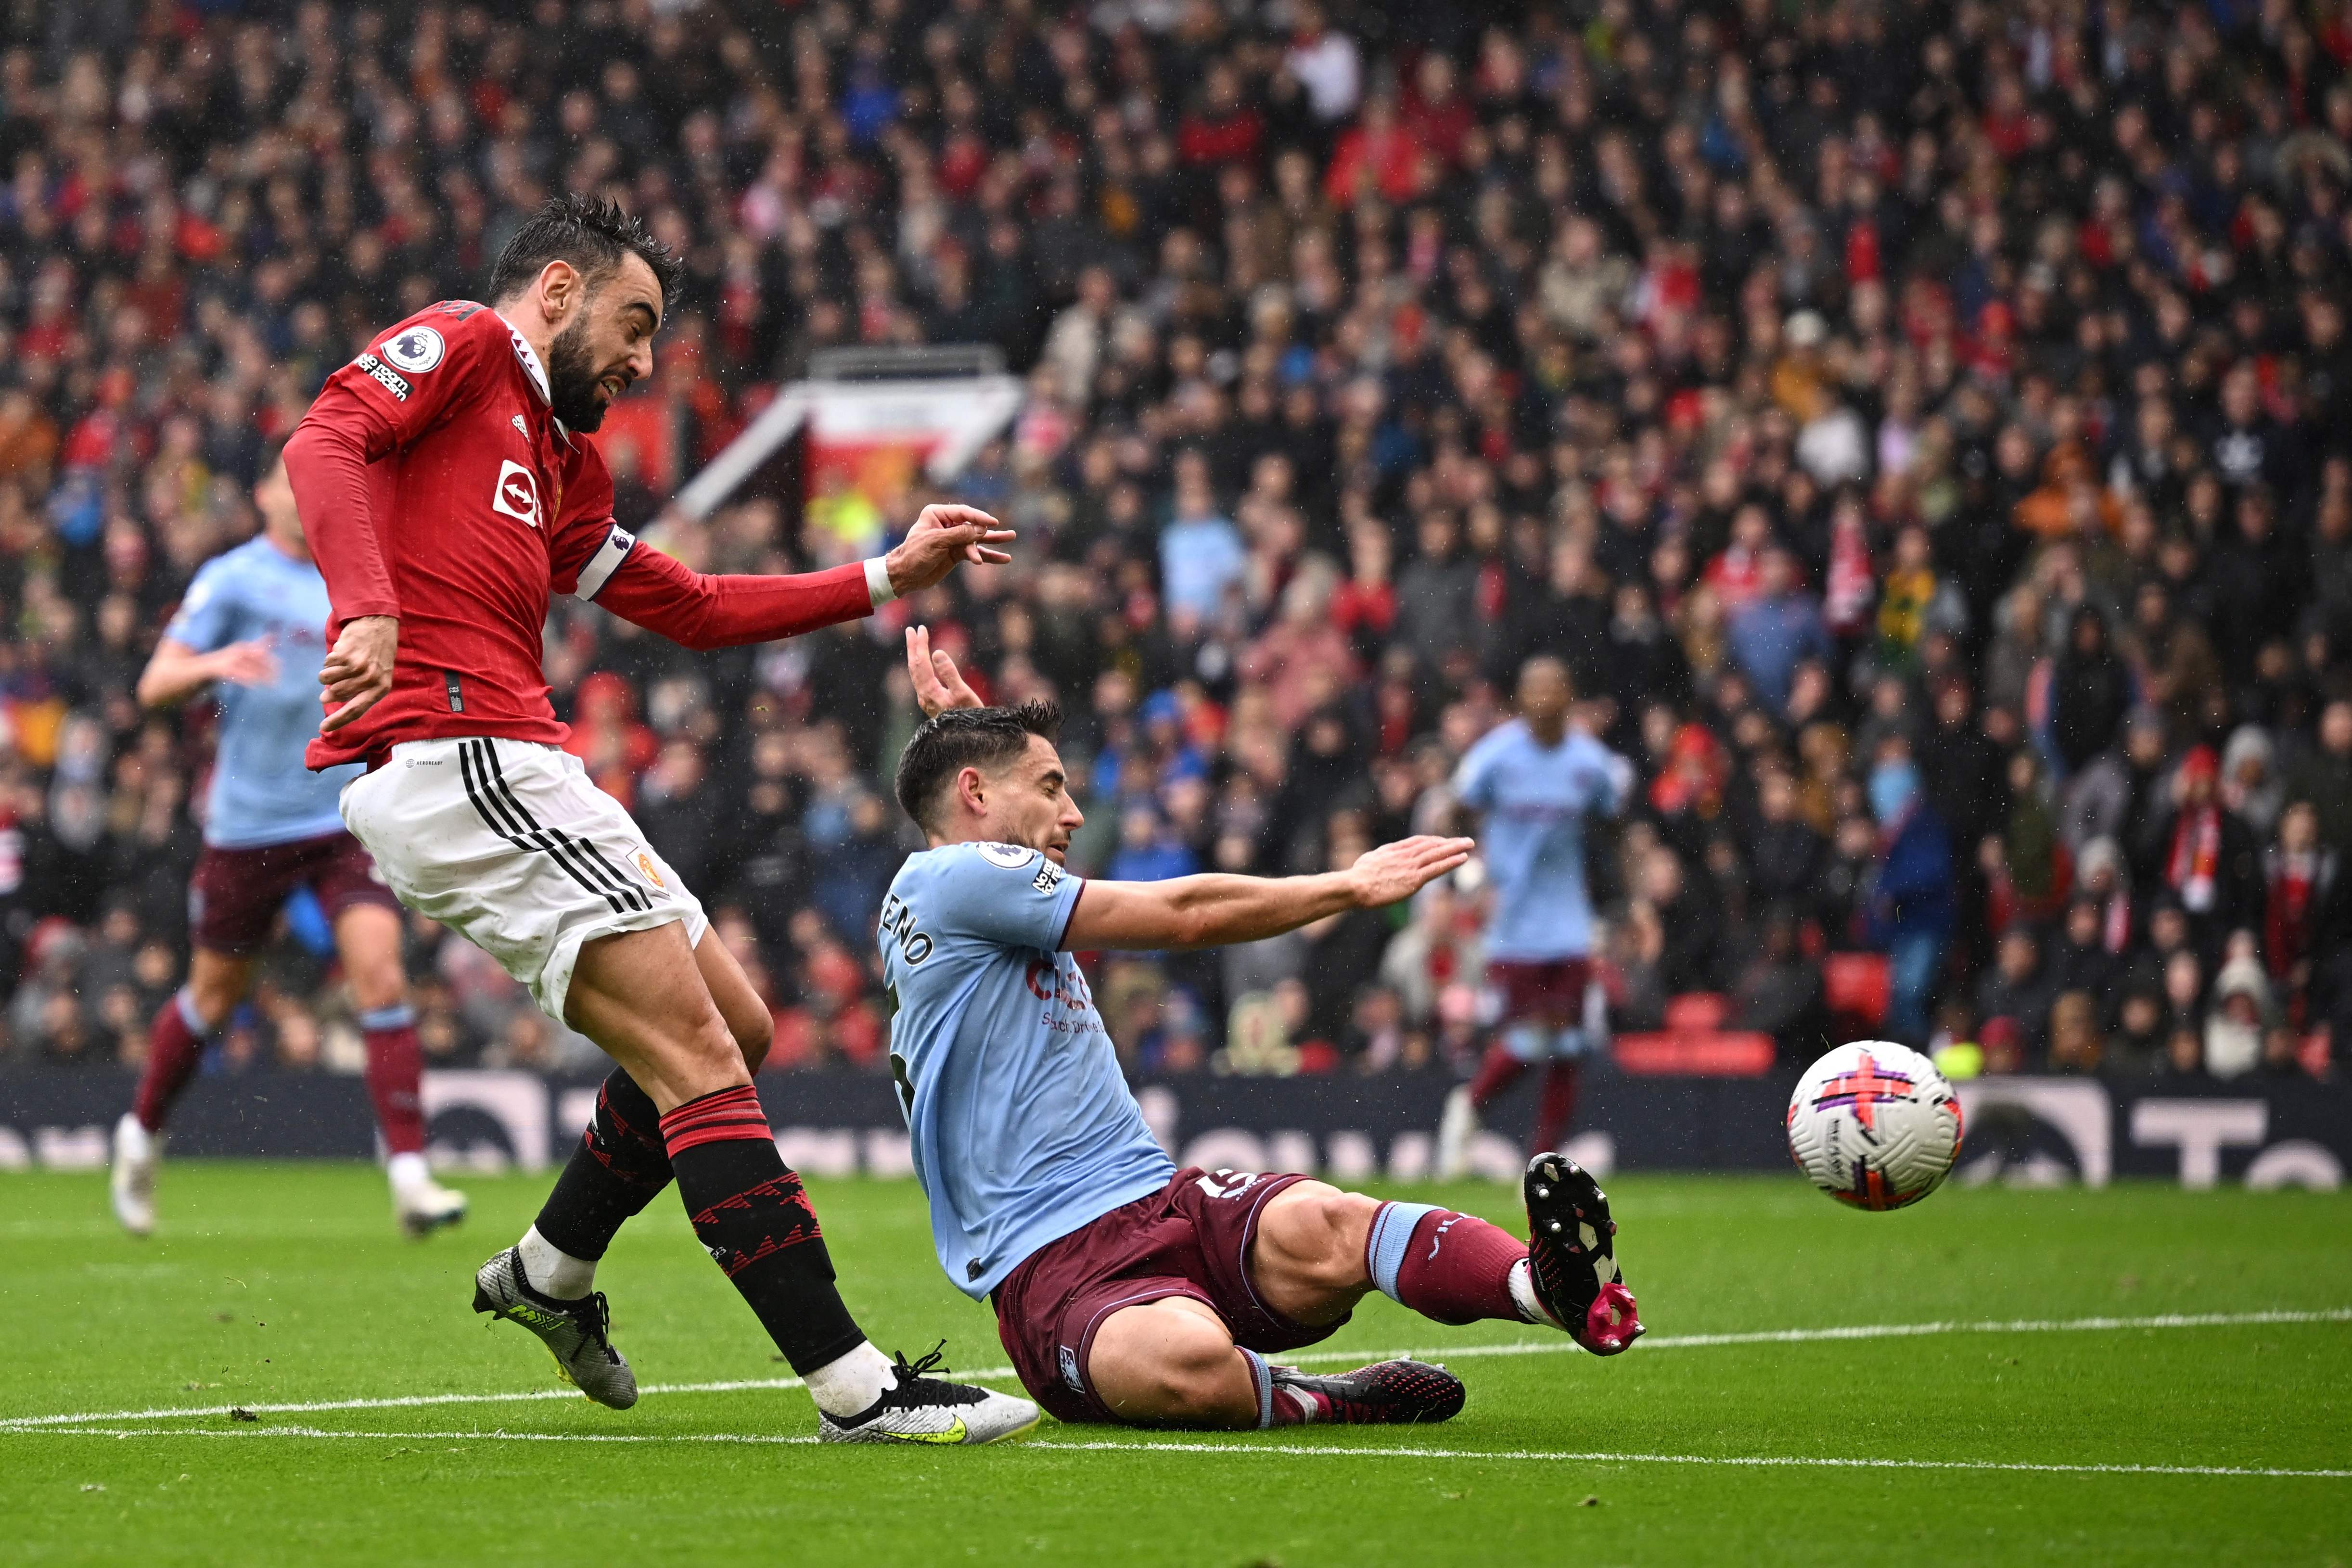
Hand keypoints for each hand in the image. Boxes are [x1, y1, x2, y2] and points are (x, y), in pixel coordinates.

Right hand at [208, 639, 279, 686]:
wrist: (207, 664)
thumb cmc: (231, 657)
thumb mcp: (245, 649)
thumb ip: (259, 643)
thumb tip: (273, 635)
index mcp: (243, 646)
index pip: (260, 651)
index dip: (271, 658)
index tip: (282, 665)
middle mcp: (237, 651)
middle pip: (256, 660)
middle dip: (268, 669)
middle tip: (278, 678)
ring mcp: (230, 660)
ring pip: (249, 669)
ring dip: (261, 677)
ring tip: (272, 684)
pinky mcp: (223, 670)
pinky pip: (237, 676)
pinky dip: (247, 681)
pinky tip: (255, 686)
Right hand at [318, 615, 397, 733]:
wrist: (378, 624)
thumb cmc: (377, 653)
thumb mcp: (379, 674)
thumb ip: (361, 690)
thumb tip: (332, 700)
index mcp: (381, 688)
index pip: (357, 710)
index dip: (339, 720)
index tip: (323, 728)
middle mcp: (370, 679)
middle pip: (337, 694)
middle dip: (328, 693)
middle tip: (327, 691)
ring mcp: (358, 667)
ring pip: (327, 679)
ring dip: (327, 674)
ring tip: (338, 666)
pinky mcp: (346, 655)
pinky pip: (327, 664)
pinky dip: (329, 660)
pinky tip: (341, 653)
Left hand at [884, 504, 1014, 595]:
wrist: (905, 576)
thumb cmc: (914, 555)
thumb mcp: (935, 542)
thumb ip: (959, 535)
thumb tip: (981, 529)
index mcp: (937, 515)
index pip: (963, 513)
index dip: (979, 518)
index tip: (993, 522)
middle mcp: (947, 524)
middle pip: (973, 525)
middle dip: (990, 530)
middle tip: (1010, 534)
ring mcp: (953, 539)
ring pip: (977, 539)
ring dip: (994, 541)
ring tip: (1011, 537)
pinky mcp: (957, 553)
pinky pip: (976, 552)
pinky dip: (989, 556)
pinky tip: (1004, 558)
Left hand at [905, 624, 983, 716]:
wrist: (967, 740)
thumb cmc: (969, 716)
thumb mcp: (963, 693)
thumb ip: (949, 673)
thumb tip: (936, 653)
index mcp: (930, 691)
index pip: (921, 663)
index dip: (920, 645)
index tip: (921, 628)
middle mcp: (923, 695)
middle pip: (913, 667)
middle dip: (912, 647)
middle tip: (911, 630)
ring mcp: (925, 700)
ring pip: (915, 673)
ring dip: (914, 656)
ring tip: (914, 642)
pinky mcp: (930, 703)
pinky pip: (919, 680)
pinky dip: (919, 667)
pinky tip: (922, 664)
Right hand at [1346, 836, 1475, 908]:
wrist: (1356, 886)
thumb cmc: (1356, 878)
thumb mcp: (1368, 860)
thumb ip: (1380, 857)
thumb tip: (1380, 858)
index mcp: (1393, 850)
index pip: (1418, 842)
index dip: (1433, 841)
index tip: (1443, 842)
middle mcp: (1405, 855)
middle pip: (1431, 845)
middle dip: (1449, 842)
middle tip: (1465, 841)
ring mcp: (1411, 866)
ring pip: (1438, 853)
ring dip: (1455, 848)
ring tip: (1469, 844)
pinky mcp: (1415, 879)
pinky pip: (1437, 868)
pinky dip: (1451, 862)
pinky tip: (1463, 858)